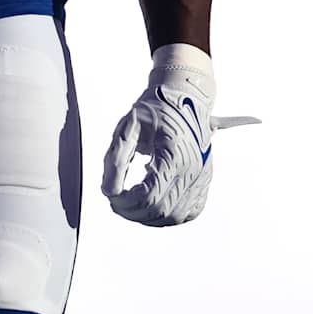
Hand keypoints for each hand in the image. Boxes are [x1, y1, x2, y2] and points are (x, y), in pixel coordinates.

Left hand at [100, 44, 259, 226]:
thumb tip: (108, 190)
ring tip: (132, 203)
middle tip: (117, 200)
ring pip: (175, 217)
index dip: (125, 203)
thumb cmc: (156, 109)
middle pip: (160, 211)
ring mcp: (202, 177)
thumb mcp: (128, 127)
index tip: (111, 195)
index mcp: (175, 155)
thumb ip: (116, 160)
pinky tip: (154, 203)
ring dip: (149, 217)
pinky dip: (170, 216)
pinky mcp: (204, 181)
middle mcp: (193, 170)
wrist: (184, 96)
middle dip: (133, 212)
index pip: (148, 196)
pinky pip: (189, 212)